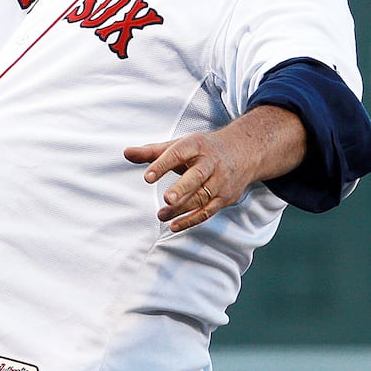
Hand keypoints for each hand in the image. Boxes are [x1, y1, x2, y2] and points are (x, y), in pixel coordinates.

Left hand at [123, 107, 306, 232]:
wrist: (245, 151)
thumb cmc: (203, 149)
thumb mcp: (179, 145)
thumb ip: (152, 152)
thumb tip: (126, 153)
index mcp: (197, 146)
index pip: (178, 154)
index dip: (162, 165)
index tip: (147, 177)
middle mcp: (211, 163)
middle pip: (196, 176)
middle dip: (182, 188)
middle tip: (168, 199)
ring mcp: (220, 181)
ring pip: (201, 197)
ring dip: (182, 208)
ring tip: (161, 215)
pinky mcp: (225, 197)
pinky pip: (208, 211)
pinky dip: (192, 220)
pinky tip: (174, 226)